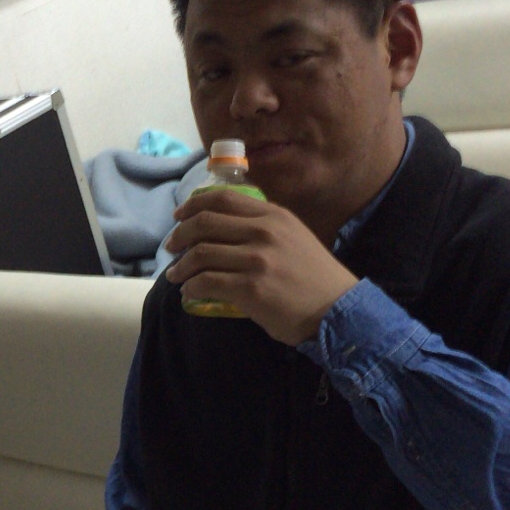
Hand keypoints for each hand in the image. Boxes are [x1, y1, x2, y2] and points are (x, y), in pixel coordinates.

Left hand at [165, 189, 358, 345]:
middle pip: (205, 223)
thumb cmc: (314, 278)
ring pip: (201, 254)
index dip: (192, 206)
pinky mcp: (251, 288)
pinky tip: (190, 292)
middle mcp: (264, 231)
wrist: (338, 310)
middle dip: (180, 235)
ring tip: (176, 275)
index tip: (178, 217)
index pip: (222, 198)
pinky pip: (207, 282)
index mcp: (273, 215)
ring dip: (181, 266)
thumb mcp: (293, 238)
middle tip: (171, 247)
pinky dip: (192, 287)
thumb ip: (264, 228)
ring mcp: (257, 259)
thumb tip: (223, 231)